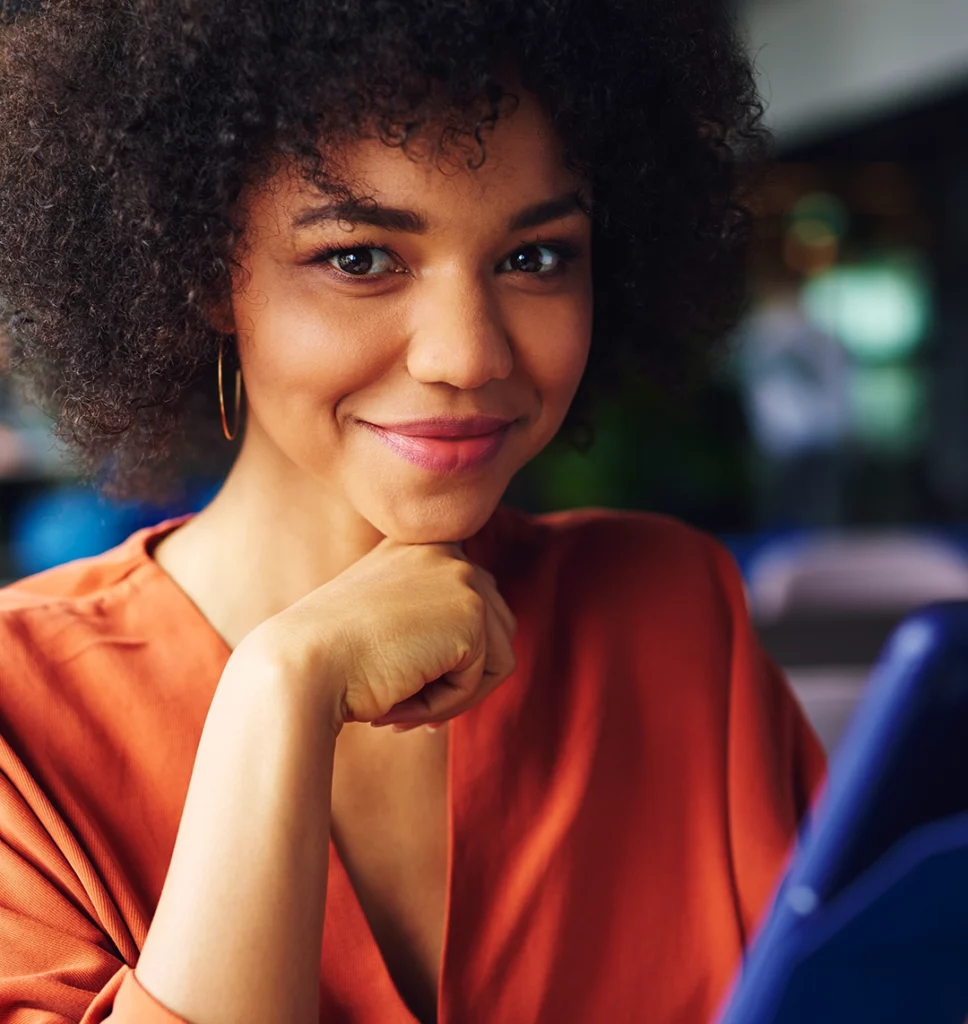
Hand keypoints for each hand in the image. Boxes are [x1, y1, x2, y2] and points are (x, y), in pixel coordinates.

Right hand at [245, 538, 516, 732]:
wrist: (300, 667)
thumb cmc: (330, 659)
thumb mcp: (381, 622)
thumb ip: (430, 621)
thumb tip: (500, 655)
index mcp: (417, 545)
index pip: (468, 603)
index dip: (449, 656)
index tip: (404, 687)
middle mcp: (445, 550)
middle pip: (495, 629)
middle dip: (459, 677)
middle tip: (407, 711)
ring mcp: (462, 577)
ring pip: (497, 656)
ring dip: (453, 694)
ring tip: (401, 708)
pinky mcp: (472, 614)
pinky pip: (482, 679)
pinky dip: (447, 705)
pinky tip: (401, 704)